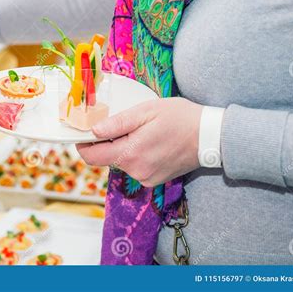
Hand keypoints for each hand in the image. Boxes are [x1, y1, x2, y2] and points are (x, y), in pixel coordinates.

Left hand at [76, 97, 202, 186]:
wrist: (210, 137)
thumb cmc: (180, 118)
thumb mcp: (146, 112)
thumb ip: (117, 123)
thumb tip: (93, 130)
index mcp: (130, 154)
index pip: (92, 156)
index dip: (83, 145)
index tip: (82, 134)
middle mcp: (135, 171)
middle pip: (107, 158)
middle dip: (107, 142)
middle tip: (120, 124)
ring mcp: (146, 178)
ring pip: (121, 162)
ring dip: (124, 148)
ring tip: (142, 131)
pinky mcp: (155, 180)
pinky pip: (135, 167)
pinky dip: (136, 155)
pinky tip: (151, 143)